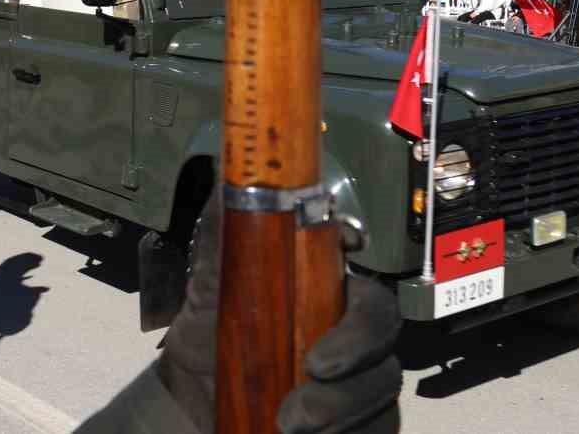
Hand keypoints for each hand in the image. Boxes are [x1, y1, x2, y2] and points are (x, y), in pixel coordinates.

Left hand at [156, 188, 401, 433]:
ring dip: (341, 405)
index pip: (362, 272)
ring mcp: (360, 381)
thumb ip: (227, 223)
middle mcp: (353, 333)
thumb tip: (234, 171)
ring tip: (289, 421)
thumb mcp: (212, 271)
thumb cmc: (214, 324)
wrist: (194, 392)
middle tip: (313, 366)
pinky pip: (377, 430)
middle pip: (384, 330)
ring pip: (382, 388)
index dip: (363, 269)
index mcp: (328, 290)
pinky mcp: (359, 425)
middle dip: (355, 346)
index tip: (345, 251)